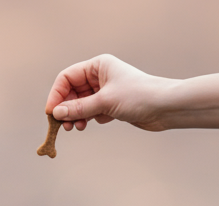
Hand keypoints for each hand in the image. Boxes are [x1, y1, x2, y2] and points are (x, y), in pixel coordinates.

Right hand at [45, 54, 171, 131]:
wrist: (166, 107)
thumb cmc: (139, 96)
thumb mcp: (105, 102)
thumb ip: (79, 108)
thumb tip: (56, 113)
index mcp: (98, 66)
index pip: (67, 77)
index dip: (57, 94)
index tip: (52, 112)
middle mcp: (100, 76)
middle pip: (71, 92)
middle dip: (66, 108)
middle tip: (63, 125)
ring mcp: (105, 91)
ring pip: (80, 103)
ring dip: (76, 116)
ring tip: (77, 127)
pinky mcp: (111, 105)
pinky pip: (91, 111)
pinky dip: (87, 119)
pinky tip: (92, 124)